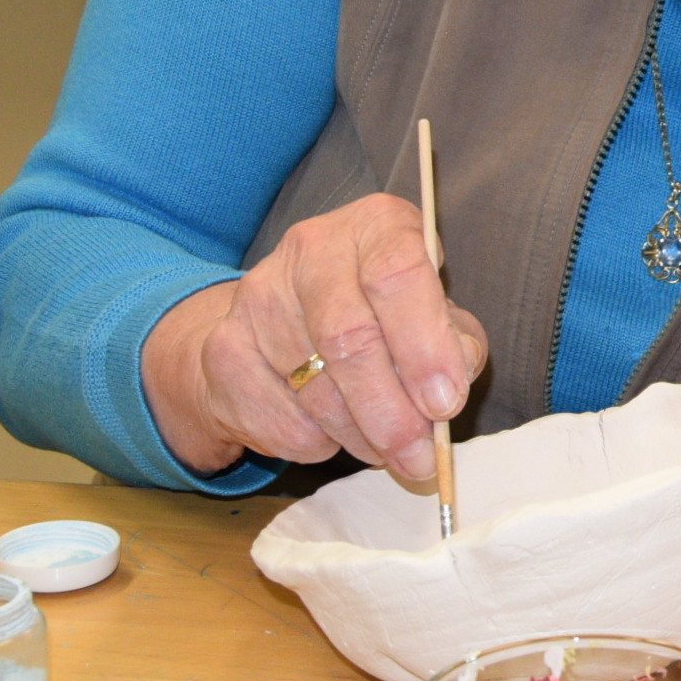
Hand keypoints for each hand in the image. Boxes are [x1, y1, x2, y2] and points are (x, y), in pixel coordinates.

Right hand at [140, 193, 487, 481]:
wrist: (283, 323)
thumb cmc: (386, 315)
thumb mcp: (437, 315)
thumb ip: (456, 345)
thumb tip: (448, 391)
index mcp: (375, 225)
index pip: (398, 273)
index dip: (424, 345)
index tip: (444, 403)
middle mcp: (311, 247)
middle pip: (349, 338)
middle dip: (392, 411)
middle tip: (420, 456)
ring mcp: (258, 296)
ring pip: (315, 388)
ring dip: (362, 435)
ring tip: (390, 451)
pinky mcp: (225, 348)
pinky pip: (282, 418)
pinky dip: (322, 443)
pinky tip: (337, 431)